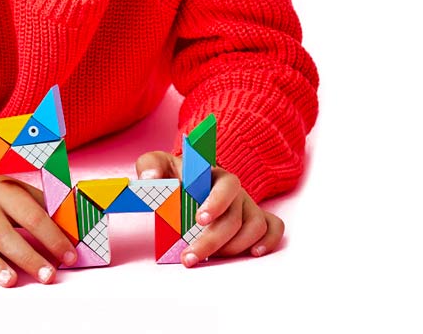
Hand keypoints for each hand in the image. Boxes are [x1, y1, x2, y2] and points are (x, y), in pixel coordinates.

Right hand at [0, 171, 78, 285]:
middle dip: (29, 257)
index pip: (33, 216)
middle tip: (48, 275)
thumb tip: (73, 225)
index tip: (69, 256)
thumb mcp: (21, 191)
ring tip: (11, 281)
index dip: (53, 237)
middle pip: (7, 234)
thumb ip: (45, 206)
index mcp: (7, 192)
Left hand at [135, 151, 283, 266]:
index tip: (199, 219)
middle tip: (189, 256)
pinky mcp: (255, 217)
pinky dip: (268, 240)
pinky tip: (253, 253)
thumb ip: (150, 164)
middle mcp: (235, 190)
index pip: (225, 185)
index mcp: (214, 175)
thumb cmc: (175, 173)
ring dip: (234, 247)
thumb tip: (149, 177)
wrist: (190, 176)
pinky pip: (273, 226)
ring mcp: (247, 204)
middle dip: (212, 240)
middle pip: (234, 216)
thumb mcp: (159, 164)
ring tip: (210, 259)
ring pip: (255, 225)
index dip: (216, 202)